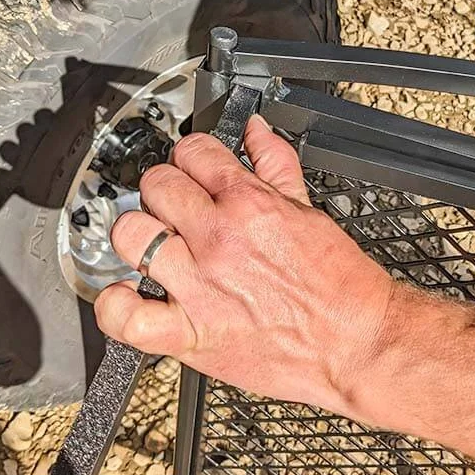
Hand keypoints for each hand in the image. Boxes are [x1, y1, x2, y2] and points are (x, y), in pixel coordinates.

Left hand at [94, 117, 395, 417]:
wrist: (357, 343)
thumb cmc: (339, 285)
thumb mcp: (310, 210)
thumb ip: (277, 165)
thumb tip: (257, 131)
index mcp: (250, 204)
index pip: (193, 152)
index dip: (191, 158)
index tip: (193, 172)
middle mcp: (220, 239)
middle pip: (156, 185)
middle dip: (165, 192)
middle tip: (177, 211)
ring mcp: (200, 286)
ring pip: (131, 236)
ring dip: (137, 237)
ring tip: (154, 248)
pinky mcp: (191, 334)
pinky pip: (127, 317)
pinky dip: (116, 307)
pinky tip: (130, 297)